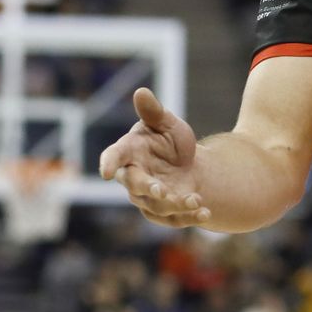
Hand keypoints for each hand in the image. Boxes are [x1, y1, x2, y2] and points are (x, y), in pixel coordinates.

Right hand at [98, 87, 211, 227]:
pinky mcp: (163, 213)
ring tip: (196, 199)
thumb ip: (153, 111)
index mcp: (129, 151)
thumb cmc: (169, 138)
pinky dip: (188, 218)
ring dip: (175, 205)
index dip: (109, 163)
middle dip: (147, 188)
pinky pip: (172, 220)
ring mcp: (146, 197)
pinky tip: (204, 212)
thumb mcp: (166, 122)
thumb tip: (141, 92)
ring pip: (156, 206)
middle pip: (134, 186)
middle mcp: (133, 176)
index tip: (106, 171)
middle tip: (162, 191)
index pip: (114, 156)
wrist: (186, 163)